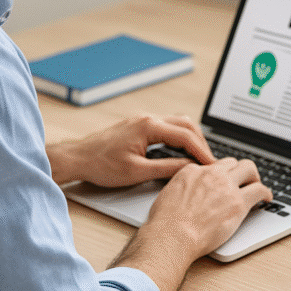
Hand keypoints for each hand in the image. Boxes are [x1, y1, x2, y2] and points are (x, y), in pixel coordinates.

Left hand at [47, 114, 216, 186]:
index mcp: (149, 126)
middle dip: (201, 143)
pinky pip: (168, 127)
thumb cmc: (101, 165)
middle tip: (210, 161)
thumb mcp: (137, 172)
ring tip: (199, 157)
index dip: (202, 152)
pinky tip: (182, 150)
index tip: (212, 165)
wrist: (78, 158)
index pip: (186, 136)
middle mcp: (148, 119)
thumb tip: (189, 168)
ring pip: (178, 123)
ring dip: (192, 138)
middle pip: (187, 125)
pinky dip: (180, 138)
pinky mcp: (140, 126)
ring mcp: (144, 121)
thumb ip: (166, 169)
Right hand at [111, 157, 272, 290]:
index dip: (220, 174)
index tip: (223, 181)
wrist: (172, 236)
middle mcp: (211, 174)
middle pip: (232, 162)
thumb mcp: (166, 196)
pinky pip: (259, 190)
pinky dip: (265, 192)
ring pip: (249, 169)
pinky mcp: (238, 202)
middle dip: (239, 171)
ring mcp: (226, 186)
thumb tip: (185, 194)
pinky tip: (266, 198)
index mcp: (191, 171)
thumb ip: (181, 189)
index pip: (212, 166)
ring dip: (254, 177)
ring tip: (257, 186)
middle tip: (244, 180)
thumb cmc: (165, 225)